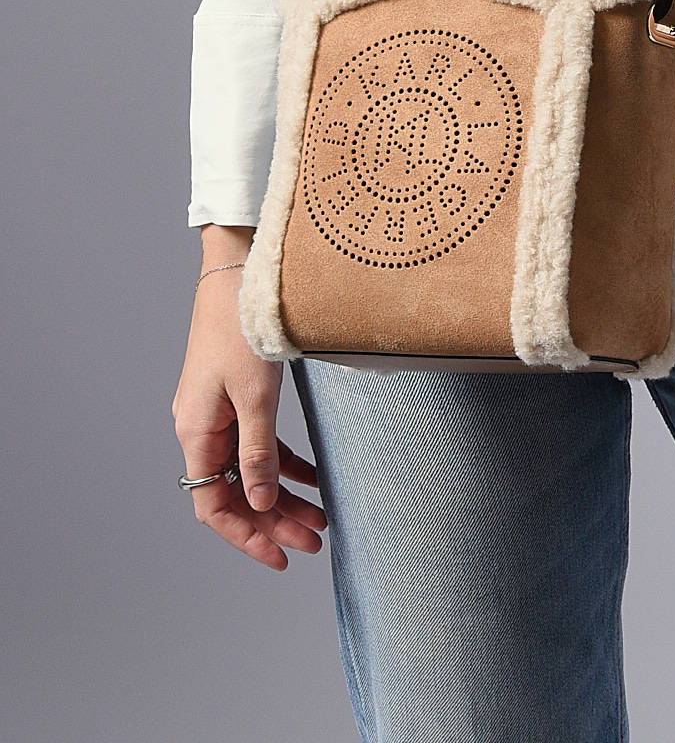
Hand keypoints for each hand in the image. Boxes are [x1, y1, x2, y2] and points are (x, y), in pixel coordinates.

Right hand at [172, 239, 327, 571]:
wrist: (238, 272)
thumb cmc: (242, 329)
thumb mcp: (256, 396)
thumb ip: (258, 452)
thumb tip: (261, 504)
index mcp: (196, 434)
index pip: (214, 506)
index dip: (246, 537)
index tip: (280, 558)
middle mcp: (201, 429)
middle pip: (235, 493)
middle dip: (274, 522)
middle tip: (315, 543)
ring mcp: (218, 414)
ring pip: (250, 471)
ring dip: (283, 496)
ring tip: (322, 519)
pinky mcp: (237, 397)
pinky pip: (259, 444)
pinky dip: (285, 463)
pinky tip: (315, 478)